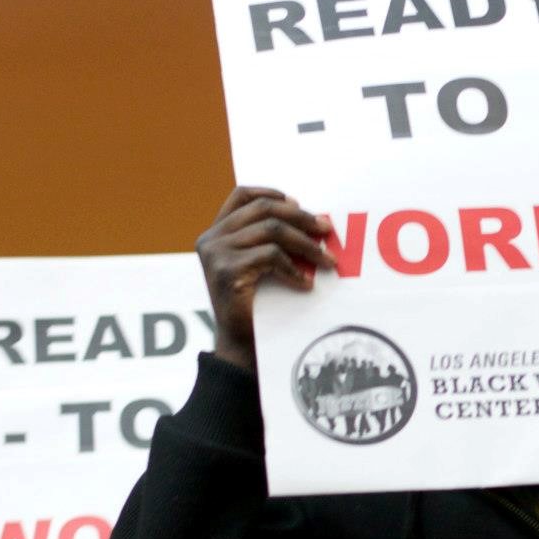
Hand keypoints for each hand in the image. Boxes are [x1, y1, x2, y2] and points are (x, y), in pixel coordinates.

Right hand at [196, 186, 333, 372]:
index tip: (298, 203)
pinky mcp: (227, 271)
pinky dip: (295, 269)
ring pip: (273, 230)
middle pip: (263, 210)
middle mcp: (211, 239)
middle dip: (301, 217)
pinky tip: (306, 284)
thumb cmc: (255, 305)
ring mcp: (217, 254)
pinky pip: (272, 257)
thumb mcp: (257, 264)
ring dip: (306, 245)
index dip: (271, 193)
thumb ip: (266, 239)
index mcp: (216, 233)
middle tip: (327, 230)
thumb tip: (307, 216)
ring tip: (327, 261)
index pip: (241, 195)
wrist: (239, 345)